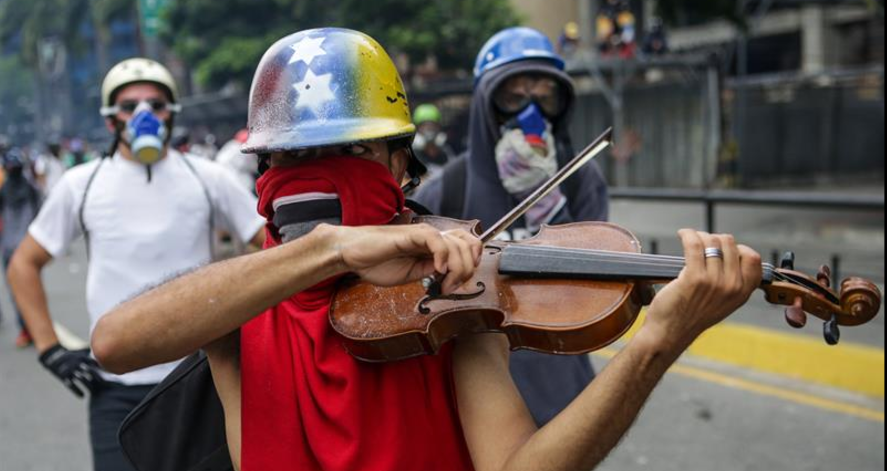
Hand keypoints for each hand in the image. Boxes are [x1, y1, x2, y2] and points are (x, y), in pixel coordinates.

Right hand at [39, 344, 103, 397]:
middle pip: (87, 371)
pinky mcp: (63, 377)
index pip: (92, 362)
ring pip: (80, 379)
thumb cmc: (70, 355)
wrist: (52, 356)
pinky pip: (70, 385)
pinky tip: (82, 396)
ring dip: (87, 385)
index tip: (107, 373)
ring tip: (94, 392)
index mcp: (80, 357)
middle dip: (95, 376)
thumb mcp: (79, 352)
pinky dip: (76, 390)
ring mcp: (68, 370)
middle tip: (103, 383)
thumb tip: (103, 352)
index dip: (99, 367)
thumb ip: (91, 354)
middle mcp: (75, 363)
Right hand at [328, 223, 482, 293]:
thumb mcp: (412, 274)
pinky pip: (436, 240)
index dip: (473, 259)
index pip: (466, 243)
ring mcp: (422, 234)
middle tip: (451, 287)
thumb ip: (431, 272)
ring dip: (456, 268)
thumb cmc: (377, 263)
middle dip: (466, 270)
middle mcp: (431, 237)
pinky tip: (436, 270)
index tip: (465, 279)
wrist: (352, 255)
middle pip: (467, 245)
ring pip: (456, 244)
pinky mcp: (410, 234)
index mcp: (432, 246)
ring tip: (443, 284)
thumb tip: (450, 277)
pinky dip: (442, 256)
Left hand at [643, 230, 761, 351]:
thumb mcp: (722, 303)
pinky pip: (694, 244)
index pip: (753, 258)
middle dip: (714, 238)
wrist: (670, 333)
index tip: (723, 248)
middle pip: (730, 244)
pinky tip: (683, 234)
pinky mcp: (693, 278)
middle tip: (701, 243)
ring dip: (698, 236)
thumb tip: (729, 251)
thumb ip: (731, 282)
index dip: (738, 248)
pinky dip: (687, 234)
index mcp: (742, 293)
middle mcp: (732, 287)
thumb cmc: (691, 316)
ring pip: (711, 241)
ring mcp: (714, 282)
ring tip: (690, 239)